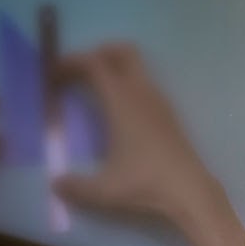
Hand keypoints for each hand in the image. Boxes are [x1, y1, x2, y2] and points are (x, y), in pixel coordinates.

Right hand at [53, 43, 244, 245]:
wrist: (191, 193)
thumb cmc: (145, 184)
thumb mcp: (102, 190)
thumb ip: (74, 186)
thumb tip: (55, 183)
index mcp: (122, 103)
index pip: (95, 64)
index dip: (71, 62)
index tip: (53, 74)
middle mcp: (142, 94)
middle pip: (122, 51)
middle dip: (97, 53)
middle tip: (75, 72)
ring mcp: (159, 102)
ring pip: (135, 67)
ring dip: (112, 69)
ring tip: (90, 90)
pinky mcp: (168, 113)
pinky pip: (143, 84)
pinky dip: (125, 84)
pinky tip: (114, 111)